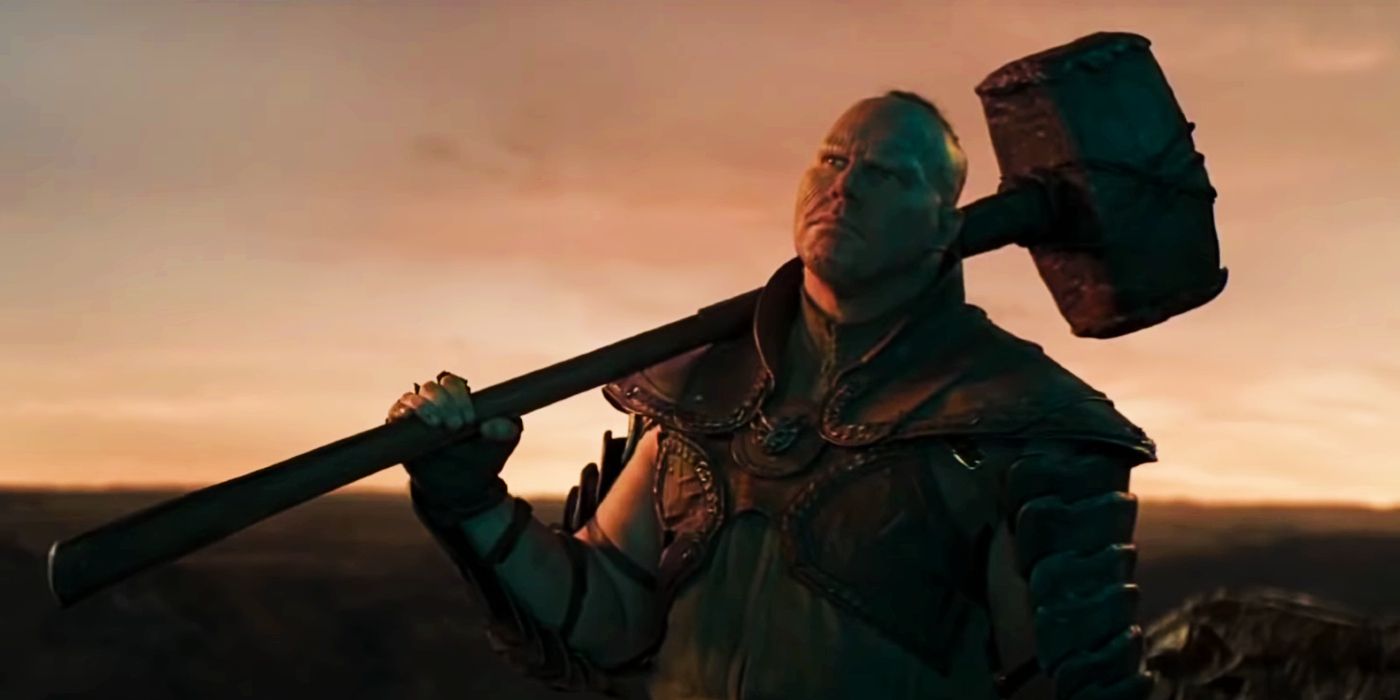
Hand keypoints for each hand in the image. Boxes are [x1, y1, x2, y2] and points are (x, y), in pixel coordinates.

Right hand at [387, 371, 522, 517]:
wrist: (460, 488)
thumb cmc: (482, 458)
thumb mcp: (501, 445)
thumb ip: (504, 431)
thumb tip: (489, 426)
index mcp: (458, 399)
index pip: (453, 385)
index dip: (460, 398)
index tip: (470, 420)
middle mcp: (435, 402)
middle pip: (432, 387)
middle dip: (444, 402)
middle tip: (456, 425)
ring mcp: (415, 415)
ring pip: (412, 397)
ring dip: (424, 407)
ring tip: (437, 424)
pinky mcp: (400, 430)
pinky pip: (396, 412)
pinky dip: (402, 412)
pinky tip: (411, 420)